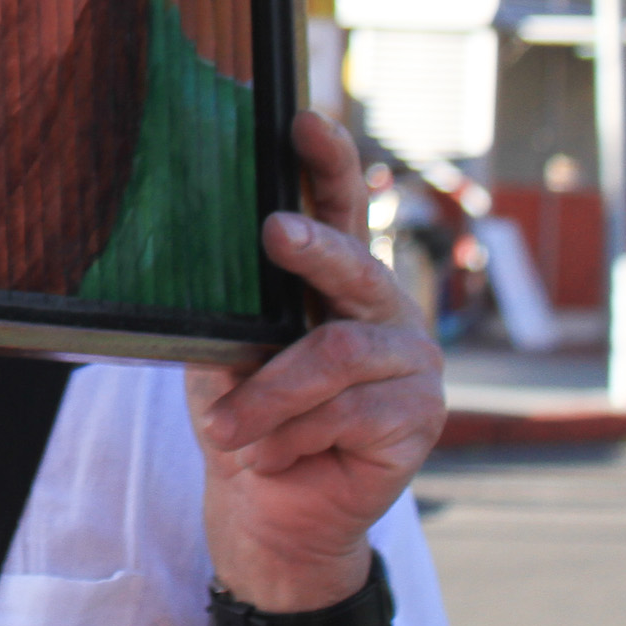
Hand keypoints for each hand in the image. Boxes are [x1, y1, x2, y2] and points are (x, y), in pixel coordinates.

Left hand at [186, 111, 444, 612]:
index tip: (304, 119)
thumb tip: (203, 274)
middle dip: (310, 249)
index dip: (328, 162)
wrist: (269, 506)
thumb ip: (234, 313)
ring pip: (334, 356)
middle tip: (272, 232)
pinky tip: (274, 455)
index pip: (338, 207)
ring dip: (270, 398)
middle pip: (351, 266)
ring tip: (228, 430)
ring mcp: (413, 360)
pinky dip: (297, 435)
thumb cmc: (244, 416)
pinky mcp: (423, 416)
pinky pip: (351, 413)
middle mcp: (384, 308)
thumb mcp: (225, 357)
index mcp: (335, 279)